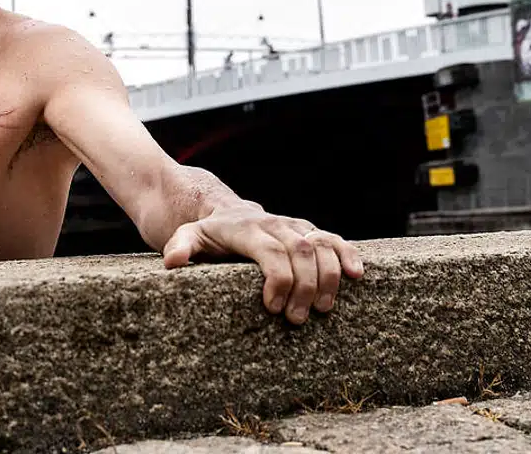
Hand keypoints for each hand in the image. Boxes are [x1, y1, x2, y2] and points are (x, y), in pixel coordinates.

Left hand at [162, 208, 364, 323]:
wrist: (226, 211)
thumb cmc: (208, 234)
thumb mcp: (187, 237)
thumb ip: (179, 247)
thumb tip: (173, 262)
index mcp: (248, 229)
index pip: (272, 252)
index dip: (279, 280)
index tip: (273, 308)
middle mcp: (276, 224)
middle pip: (303, 252)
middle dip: (305, 287)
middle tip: (296, 319)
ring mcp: (295, 226)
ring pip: (323, 246)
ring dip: (328, 278)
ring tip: (322, 309)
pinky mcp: (310, 231)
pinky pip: (335, 240)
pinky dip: (348, 255)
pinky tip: (357, 275)